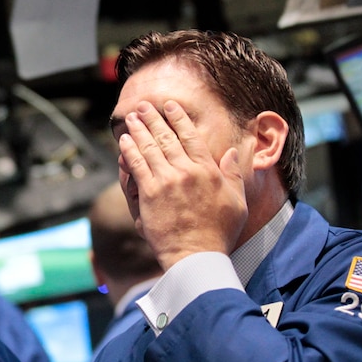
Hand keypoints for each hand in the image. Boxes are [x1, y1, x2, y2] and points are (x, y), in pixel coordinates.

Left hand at [119, 100, 247, 269]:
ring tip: (131, 117)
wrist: (197, 254)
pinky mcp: (150, 194)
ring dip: (138, 130)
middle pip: (166, 137)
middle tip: (143, 107)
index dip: (178, 118)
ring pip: (149, 148)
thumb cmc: (219, 233)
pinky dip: (129, 151)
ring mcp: (166, 181)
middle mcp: (186, 171)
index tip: (169, 106)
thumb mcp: (237, 201)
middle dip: (153, 118)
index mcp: (208, 170)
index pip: (190, 136)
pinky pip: (137, 166)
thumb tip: (232, 153)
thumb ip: (233, 174)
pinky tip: (124, 141)